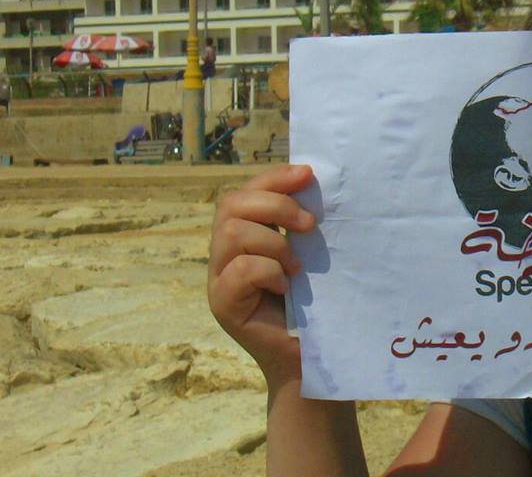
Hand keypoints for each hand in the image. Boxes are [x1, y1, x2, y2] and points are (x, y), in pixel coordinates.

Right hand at [207, 164, 315, 385]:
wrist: (309, 358)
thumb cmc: (313, 305)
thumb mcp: (307, 254)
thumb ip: (299, 223)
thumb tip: (313, 181)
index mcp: (242, 234)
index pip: (245, 192)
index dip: (274, 178)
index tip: (308, 174)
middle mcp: (223, 254)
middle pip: (230, 204)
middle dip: (274, 205)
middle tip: (309, 224)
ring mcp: (218, 279)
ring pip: (231, 232)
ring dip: (273, 242)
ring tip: (297, 266)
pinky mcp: (222, 304)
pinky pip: (240, 269)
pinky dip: (269, 272)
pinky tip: (286, 288)